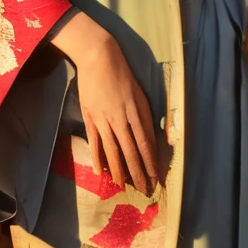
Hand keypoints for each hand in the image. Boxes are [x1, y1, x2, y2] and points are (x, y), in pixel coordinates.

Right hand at [51, 13, 163, 195]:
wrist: (98, 56)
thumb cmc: (122, 72)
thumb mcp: (140, 92)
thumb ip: (144, 115)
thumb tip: (152, 136)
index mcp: (138, 110)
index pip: (147, 143)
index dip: (151, 162)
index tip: (156, 178)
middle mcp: (123, 117)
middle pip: (133, 151)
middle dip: (139, 172)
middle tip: (144, 190)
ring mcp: (105, 119)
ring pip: (114, 150)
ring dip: (120, 170)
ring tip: (123, 186)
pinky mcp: (91, 117)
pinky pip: (96, 142)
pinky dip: (98, 157)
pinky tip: (100, 171)